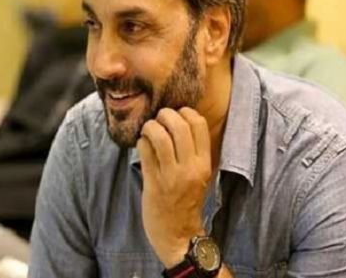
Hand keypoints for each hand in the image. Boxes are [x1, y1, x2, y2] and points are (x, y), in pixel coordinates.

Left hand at [137, 107, 212, 267]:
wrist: (179, 235)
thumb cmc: (186, 202)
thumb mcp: (198, 174)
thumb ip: (192, 151)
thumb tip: (178, 122)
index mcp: (204, 163)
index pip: (198, 124)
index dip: (184, 112)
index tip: (176, 115)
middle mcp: (190, 168)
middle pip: (179, 125)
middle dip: (165, 115)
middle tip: (158, 119)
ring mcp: (172, 176)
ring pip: (160, 137)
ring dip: (150, 127)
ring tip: (148, 130)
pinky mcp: (154, 184)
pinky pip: (145, 152)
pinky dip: (141, 142)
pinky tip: (141, 144)